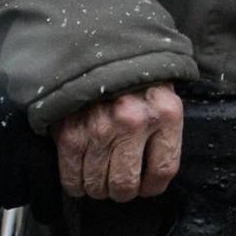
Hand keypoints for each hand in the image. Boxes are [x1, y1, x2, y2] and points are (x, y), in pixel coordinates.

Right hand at [56, 83, 183, 202]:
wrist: (98, 45)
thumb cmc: (133, 75)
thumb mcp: (163, 95)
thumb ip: (163, 131)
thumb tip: (153, 176)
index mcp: (165, 112)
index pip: (163, 170)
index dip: (152, 186)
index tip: (145, 185)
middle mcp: (134, 121)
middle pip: (125, 184)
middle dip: (121, 191)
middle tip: (118, 182)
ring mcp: (99, 126)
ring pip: (97, 184)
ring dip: (97, 187)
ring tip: (98, 174)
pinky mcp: (69, 129)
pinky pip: (70, 175)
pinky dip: (74, 182)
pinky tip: (80, 174)